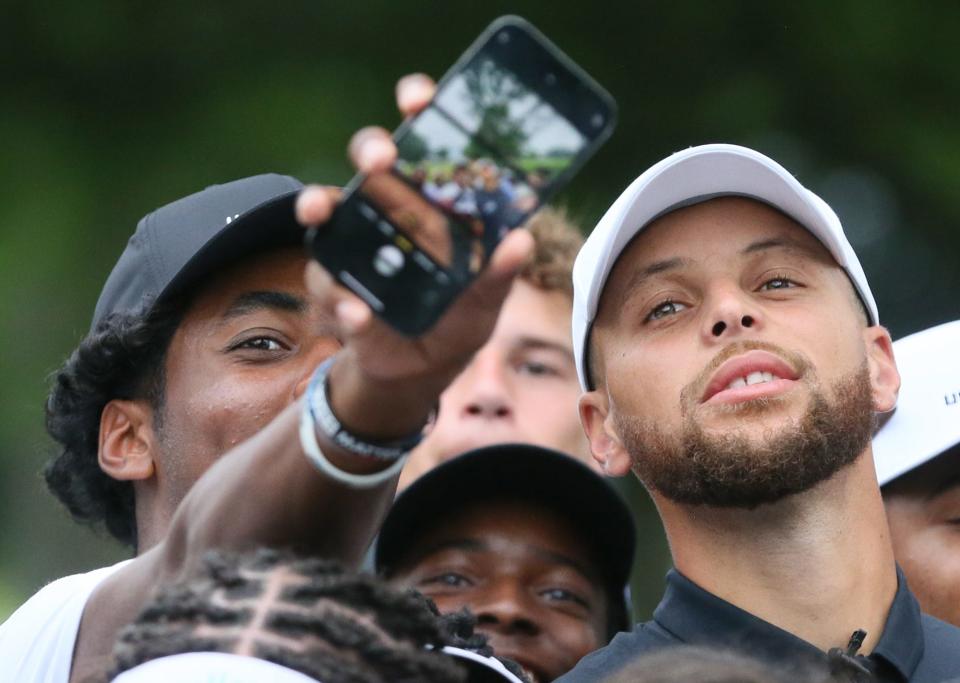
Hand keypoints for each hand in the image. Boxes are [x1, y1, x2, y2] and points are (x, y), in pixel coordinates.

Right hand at [297, 74, 533, 439]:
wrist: (419, 373)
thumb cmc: (456, 322)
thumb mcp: (484, 302)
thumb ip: (498, 275)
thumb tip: (520, 241)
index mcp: (430, 203)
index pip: (422, 143)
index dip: (418, 111)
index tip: (419, 98)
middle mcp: (388, 213)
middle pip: (369, 163)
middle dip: (371, 149)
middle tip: (381, 158)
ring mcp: (355, 247)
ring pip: (327, 210)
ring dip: (321, 203)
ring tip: (325, 210)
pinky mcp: (334, 287)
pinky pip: (329, 285)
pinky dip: (342, 301)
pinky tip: (357, 314)